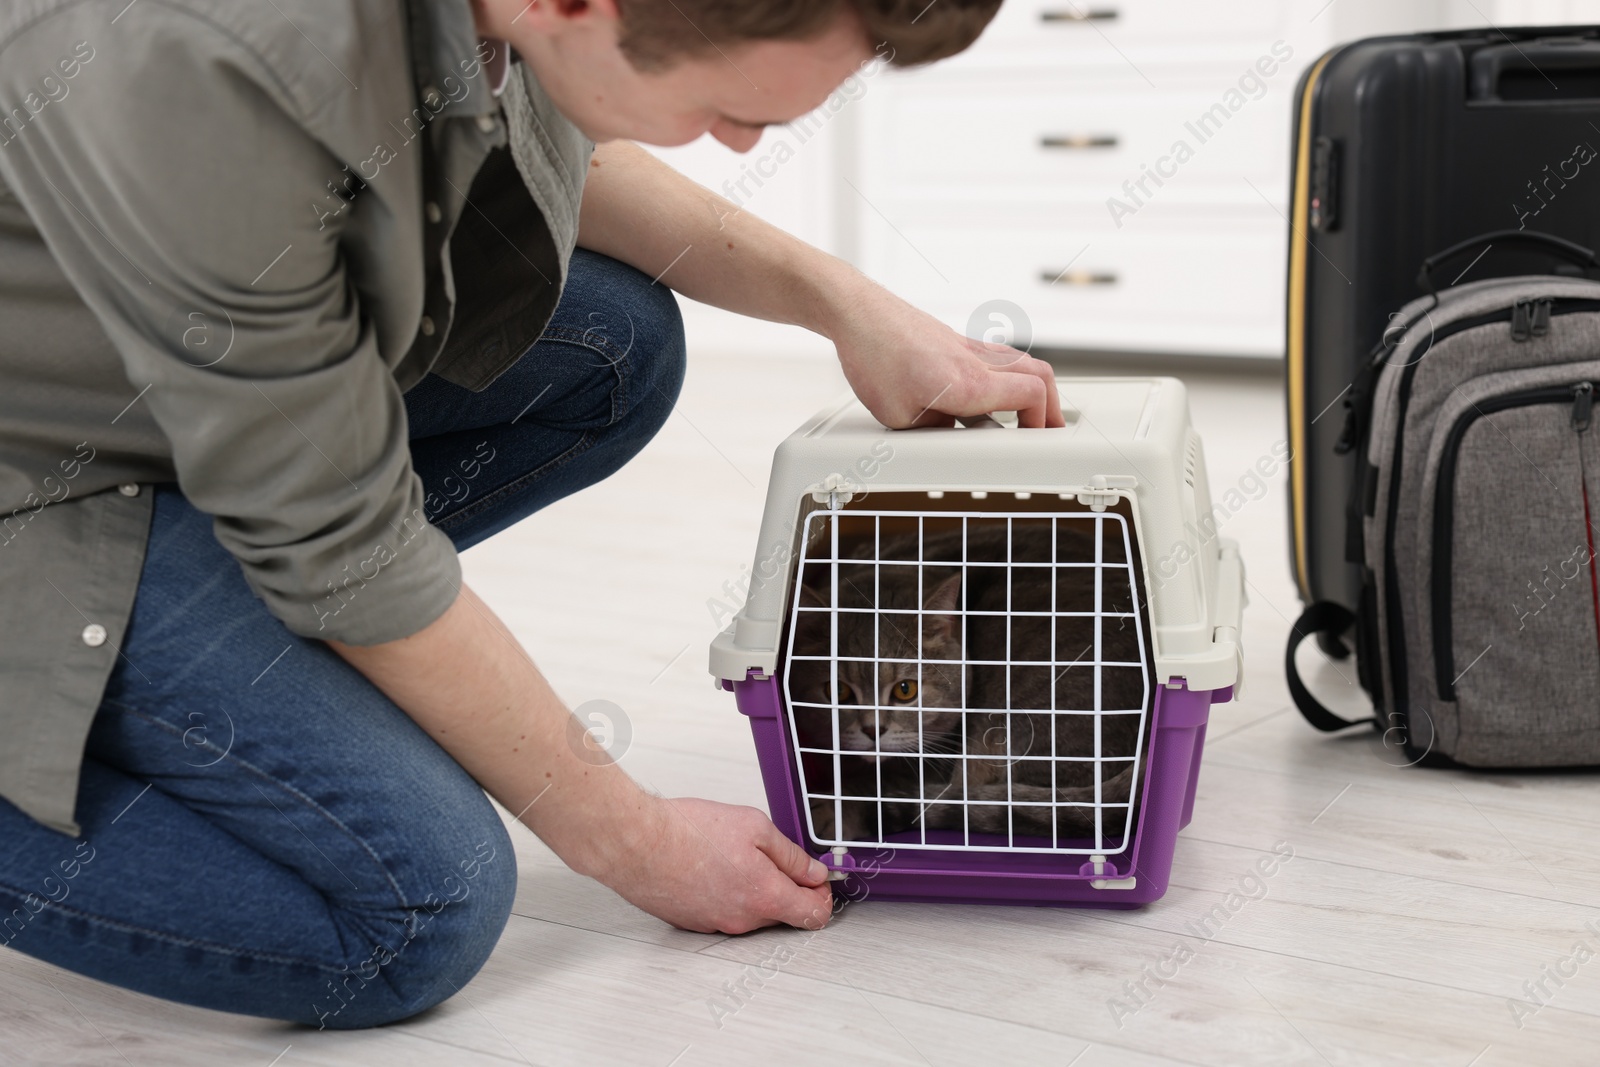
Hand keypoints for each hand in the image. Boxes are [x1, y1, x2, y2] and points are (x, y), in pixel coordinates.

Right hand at [598, 796, 834, 933]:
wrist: (636, 844)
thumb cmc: (688, 832)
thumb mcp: (755, 827)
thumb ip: (792, 855)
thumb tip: (814, 872)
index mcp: (765, 896)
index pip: (815, 915)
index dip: (823, 895)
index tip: (817, 878)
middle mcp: (743, 920)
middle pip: (784, 914)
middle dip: (786, 887)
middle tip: (772, 856)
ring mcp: (716, 925)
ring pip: (752, 912)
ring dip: (754, 889)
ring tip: (734, 855)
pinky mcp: (694, 923)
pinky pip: (724, 911)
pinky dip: (726, 893)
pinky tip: (712, 866)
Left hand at [823, 274, 1065, 429]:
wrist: (858, 315)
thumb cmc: (873, 359)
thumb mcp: (899, 418)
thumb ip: (935, 431)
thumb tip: (952, 435)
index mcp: (968, 384)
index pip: (1032, 396)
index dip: (1042, 423)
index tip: (1033, 441)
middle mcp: (976, 361)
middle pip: (1040, 374)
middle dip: (1051, 407)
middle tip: (1047, 430)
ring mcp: (969, 347)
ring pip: (1022, 362)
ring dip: (1032, 389)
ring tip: (1025, 415)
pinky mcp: (957, 341)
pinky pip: (998, 357)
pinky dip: (1008, 376)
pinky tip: (991, 393)